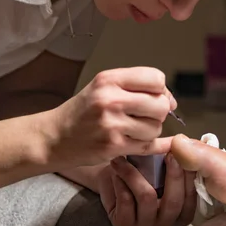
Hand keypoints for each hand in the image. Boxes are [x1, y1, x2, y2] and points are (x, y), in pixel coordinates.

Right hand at [49, 67, 176, 167]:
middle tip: (147, 115)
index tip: (157, 97)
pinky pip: (148, 146)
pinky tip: (152, 142)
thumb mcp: (105, 86)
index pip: (156, 78)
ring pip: (156, 127)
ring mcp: (112, 125)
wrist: (53, 137)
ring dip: (151, 130)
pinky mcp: (112, 147)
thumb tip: (172, 101)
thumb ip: (137, 86)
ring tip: (135, 129)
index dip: (162, 89)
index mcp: (110, 79)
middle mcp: (111, 100)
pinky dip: (154, 145)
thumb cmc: (83, 110)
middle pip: (160, 104)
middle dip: (160, 111)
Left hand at [99, 154, 196, 225]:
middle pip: (174, 201)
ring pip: (147, 198)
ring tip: (125, 158)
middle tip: (165, 153)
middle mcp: (166, 225)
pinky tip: (116, 172)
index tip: (183, 154)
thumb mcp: (162, 164)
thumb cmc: (142, 170)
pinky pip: (127, 200)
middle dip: (172, 174)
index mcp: (181, 212)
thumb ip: (177, 156)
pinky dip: (122, 181)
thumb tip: (189, 142)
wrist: (112, 180)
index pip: (190, 197)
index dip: (189, 175)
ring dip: (135, 173)